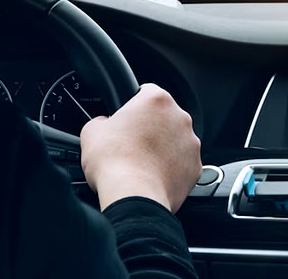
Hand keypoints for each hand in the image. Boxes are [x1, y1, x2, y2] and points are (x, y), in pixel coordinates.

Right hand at [80, 84, 201, 211]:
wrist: (134, 196)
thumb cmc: (114, 162)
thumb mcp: (92, 131)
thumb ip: (101, 120)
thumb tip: (104, 124)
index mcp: (156, 100)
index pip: (146, 91)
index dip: (133, 104)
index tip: (126, 117)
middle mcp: (180, 117)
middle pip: (164, 116)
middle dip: (150, 127)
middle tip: (131, 143)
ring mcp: (191, 142)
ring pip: (175, 139)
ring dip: (162, 147)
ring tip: (141, 162)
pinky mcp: (195, 165)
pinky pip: (182, 162)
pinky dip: (171, 167)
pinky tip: (153, 175)